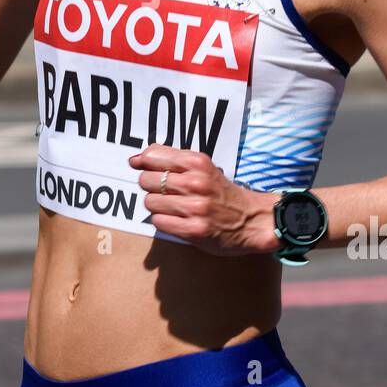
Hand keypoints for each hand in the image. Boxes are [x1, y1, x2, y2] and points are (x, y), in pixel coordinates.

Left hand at [128, 144, 278, 256]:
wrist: (252, 219)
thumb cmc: (221, 192)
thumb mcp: (202, 167)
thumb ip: (171, 159)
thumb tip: (135, 159)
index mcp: (198, 162)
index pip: (153, 156)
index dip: (143, 163)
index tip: (142, 167)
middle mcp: (196, 183)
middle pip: (147, 180)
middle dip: (151, 186)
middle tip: (166, 191)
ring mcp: (195, 207)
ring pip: (150, 202)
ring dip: (157, 206)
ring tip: (173, 207)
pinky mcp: (194, 230)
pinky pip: (158, 222)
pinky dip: (163, 221)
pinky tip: (177, 219)